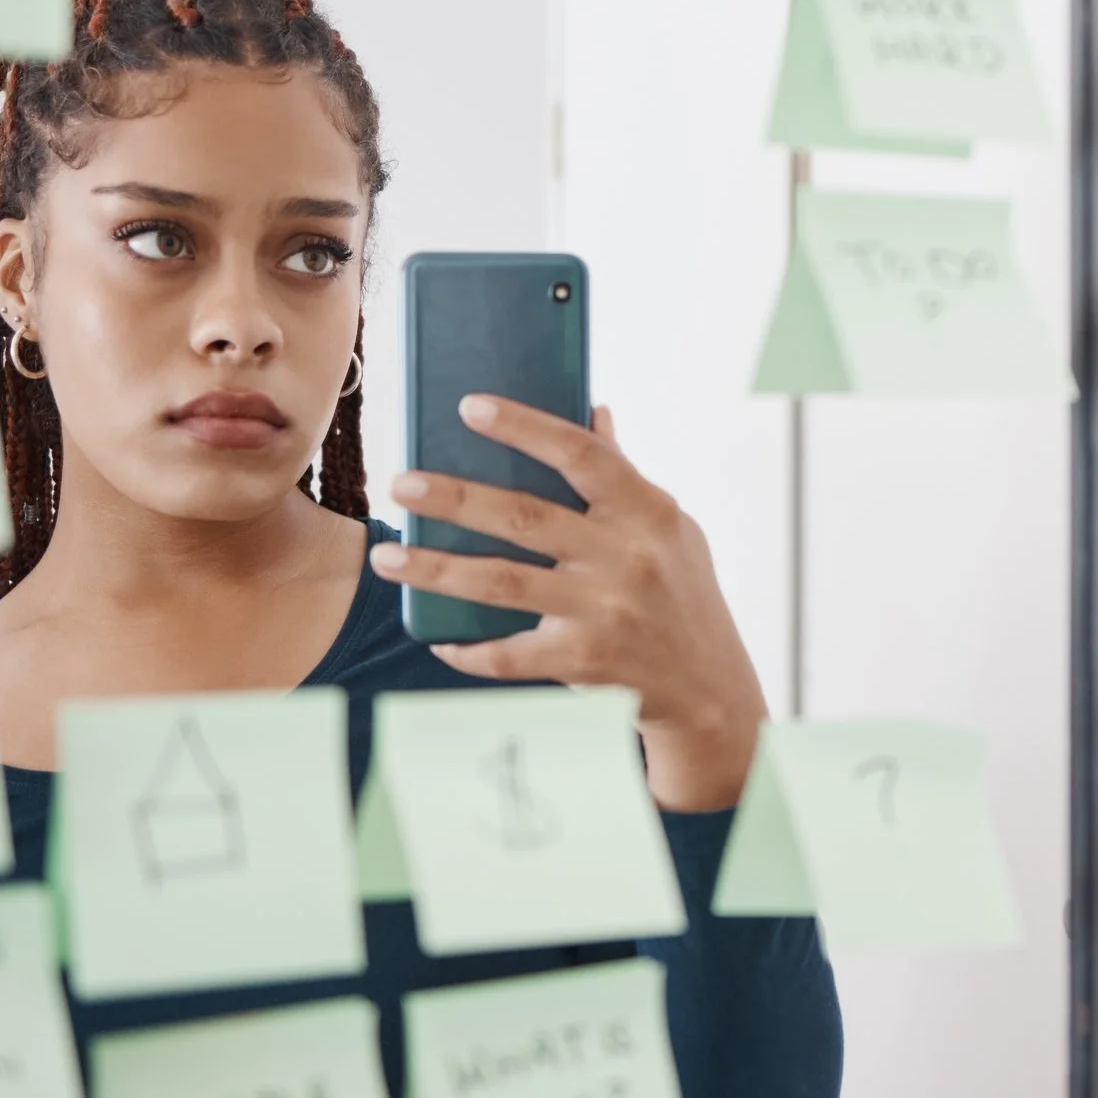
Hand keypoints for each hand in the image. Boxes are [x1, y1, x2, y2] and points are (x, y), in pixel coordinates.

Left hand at [372, 399, 767, 811]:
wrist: (709, 690)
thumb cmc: (684, 595)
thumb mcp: (671, 529)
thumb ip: (626, 476)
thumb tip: (593, 414)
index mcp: (647, 512)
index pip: (581, 455)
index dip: (524, 427)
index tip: (469, 406)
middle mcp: (625, 558)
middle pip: (524, 518)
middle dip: (455, 498)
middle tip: (402, 483)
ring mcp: (602, 612)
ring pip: (500, 584)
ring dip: (436, 569)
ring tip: (388, 556)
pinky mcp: (583, 661)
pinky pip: (508, 654)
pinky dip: (467, 650)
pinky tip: (436, 640)